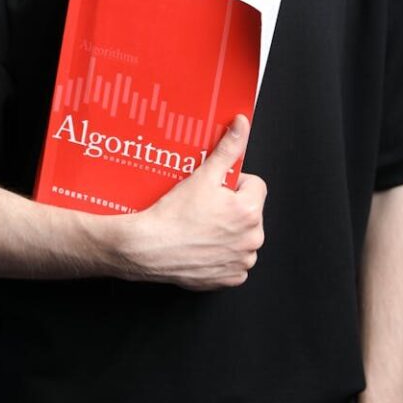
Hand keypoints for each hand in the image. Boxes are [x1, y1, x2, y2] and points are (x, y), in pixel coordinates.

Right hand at [116, 114, 265, 289]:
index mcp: (249, 212)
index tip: (215, 189)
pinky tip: (202, 246)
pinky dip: (221, 255)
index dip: (233, 184)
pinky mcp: (230, 279)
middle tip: (204, 207)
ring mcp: (242, 261)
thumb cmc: (173, 214)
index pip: (254, 186)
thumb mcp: (203, 175)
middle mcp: (252, 239)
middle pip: (249, 212)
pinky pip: (233, 261)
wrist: (148, 248)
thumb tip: (242, 124)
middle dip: (231, 208)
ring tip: (201, 227)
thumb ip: (228, 148)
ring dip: (228, 232)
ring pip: (242, 237)